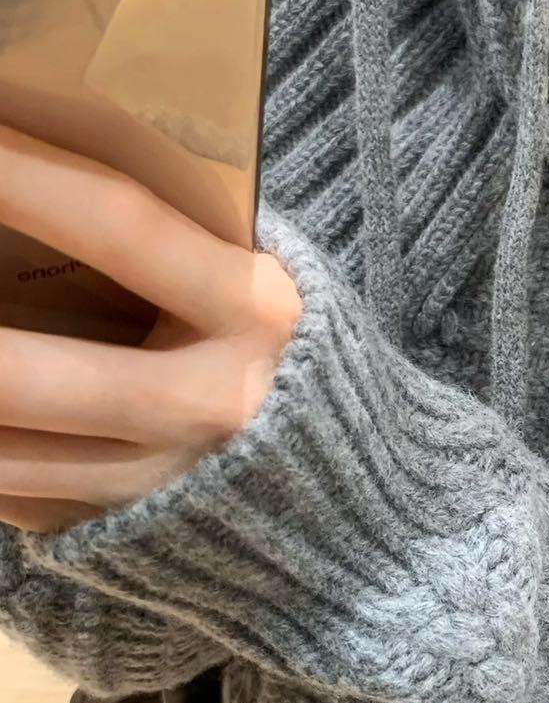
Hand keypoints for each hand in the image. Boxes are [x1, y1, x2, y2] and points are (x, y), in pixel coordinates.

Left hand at [0, 124, 301, 534]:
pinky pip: (10, 495)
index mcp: (254, 309)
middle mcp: (211, 402)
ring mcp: (162, 483)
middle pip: (37, 374)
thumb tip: (43, 168)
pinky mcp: (125, 533)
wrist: (359, 500)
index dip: (20, 175)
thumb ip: (184, 238)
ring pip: (7, 456)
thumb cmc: (299, 359)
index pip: (121, 226)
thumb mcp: (262, 282)